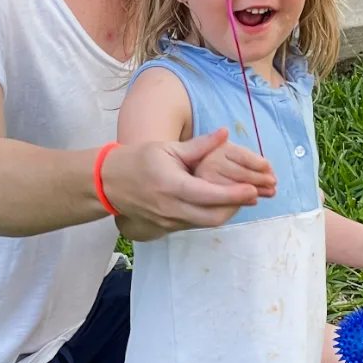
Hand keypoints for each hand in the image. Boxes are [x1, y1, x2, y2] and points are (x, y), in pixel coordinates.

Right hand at [103, 129, 274, 241]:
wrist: (110, 183)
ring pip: (206, 223)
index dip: (234, 195)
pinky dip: (210, 215)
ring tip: (240, 197)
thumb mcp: (168, 148)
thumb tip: (226, 133)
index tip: (253, 189)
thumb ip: (200, 145)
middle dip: (235, 207)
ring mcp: (169, 222)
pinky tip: (219, 202)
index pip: (210, 195)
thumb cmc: (139, 160)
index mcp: (173, 186)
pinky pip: (195, 224)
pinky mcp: (167, 228)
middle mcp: (172, 208)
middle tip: (253, 194)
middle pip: (213, 216)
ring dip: (225, 212)